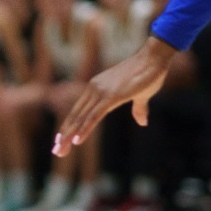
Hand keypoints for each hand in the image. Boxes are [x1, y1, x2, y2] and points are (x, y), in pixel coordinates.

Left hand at [52, 37, 173, 155]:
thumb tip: (142, 122)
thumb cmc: (149, 74)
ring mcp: (101, 92)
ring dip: (69, 136)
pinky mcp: (111, 96)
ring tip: (60, 150)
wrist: (155, 58)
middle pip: (75, 116)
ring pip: (81, 118)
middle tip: (56, 151)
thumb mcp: (141, 96)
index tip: (60, 141)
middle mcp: (94, 89)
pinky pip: (94, 116)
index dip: (68, 127)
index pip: (78, 112)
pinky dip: (85, 129)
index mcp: (96, 88)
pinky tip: (77, 140)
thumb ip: (138, 109)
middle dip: (64, 135)